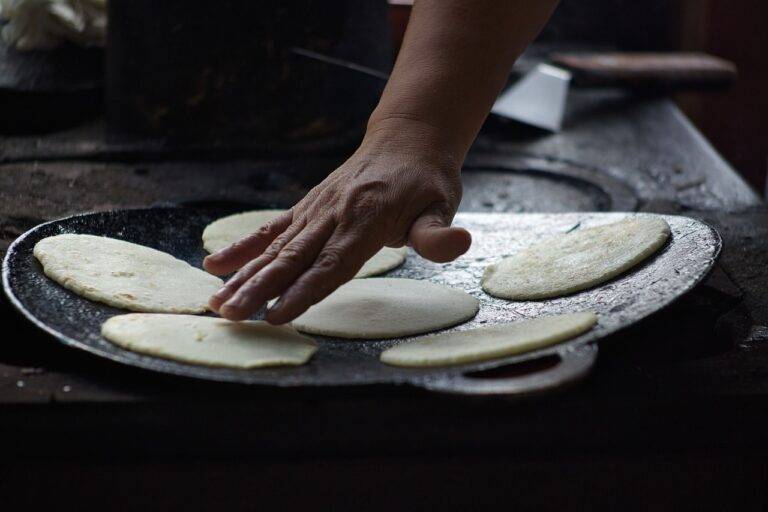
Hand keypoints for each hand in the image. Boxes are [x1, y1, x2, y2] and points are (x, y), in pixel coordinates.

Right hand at [204, 119, 471, 323]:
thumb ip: (438, 233)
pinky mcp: (307, 207)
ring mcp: (316, 210)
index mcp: (366, 219)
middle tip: (229, 314)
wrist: (406, 139)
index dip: (303, 291)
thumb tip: (459, 243)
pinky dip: (243, 247)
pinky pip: (271, 228)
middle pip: (292, 257)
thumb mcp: (442, 204)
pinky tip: (216, 265)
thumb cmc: (426, 180)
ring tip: (215, 301)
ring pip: (275, 247)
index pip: (331, 263)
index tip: (276, 315)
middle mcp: (333, 214)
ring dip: (244, 274)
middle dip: (259, 288)